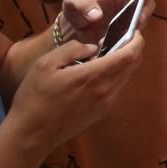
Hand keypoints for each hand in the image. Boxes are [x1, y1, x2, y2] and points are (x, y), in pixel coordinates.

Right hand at [4, 34, 145, 154]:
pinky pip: (117, 89)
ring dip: (123, 63)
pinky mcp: (101, 113)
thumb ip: (72, 49)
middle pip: (133, 64)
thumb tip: (93, 47)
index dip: (136, 40)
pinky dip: (115, 76)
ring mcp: (105, 104)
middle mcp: (106, 90)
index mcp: (94, 76)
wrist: (30, 136)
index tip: (132, 31)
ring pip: (126, 77)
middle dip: (132, 49)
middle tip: (117, 40)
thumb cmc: (34, 99)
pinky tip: (95, 75)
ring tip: (103, 56)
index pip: (131, 54)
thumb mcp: (45, 64)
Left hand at [58, 0, 157, 47]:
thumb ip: (82, 2)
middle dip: (146, 11)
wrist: (70, 32)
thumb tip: (97, 14)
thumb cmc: (74, 9)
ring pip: (143, 22)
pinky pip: (133, 37)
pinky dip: (126, 41)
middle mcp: (129, 3)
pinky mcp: (125, 34)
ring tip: (120, 36)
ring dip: (135, 29)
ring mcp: (128, 19)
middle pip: (149, 3)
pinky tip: (113, 44)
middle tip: (138, 20)